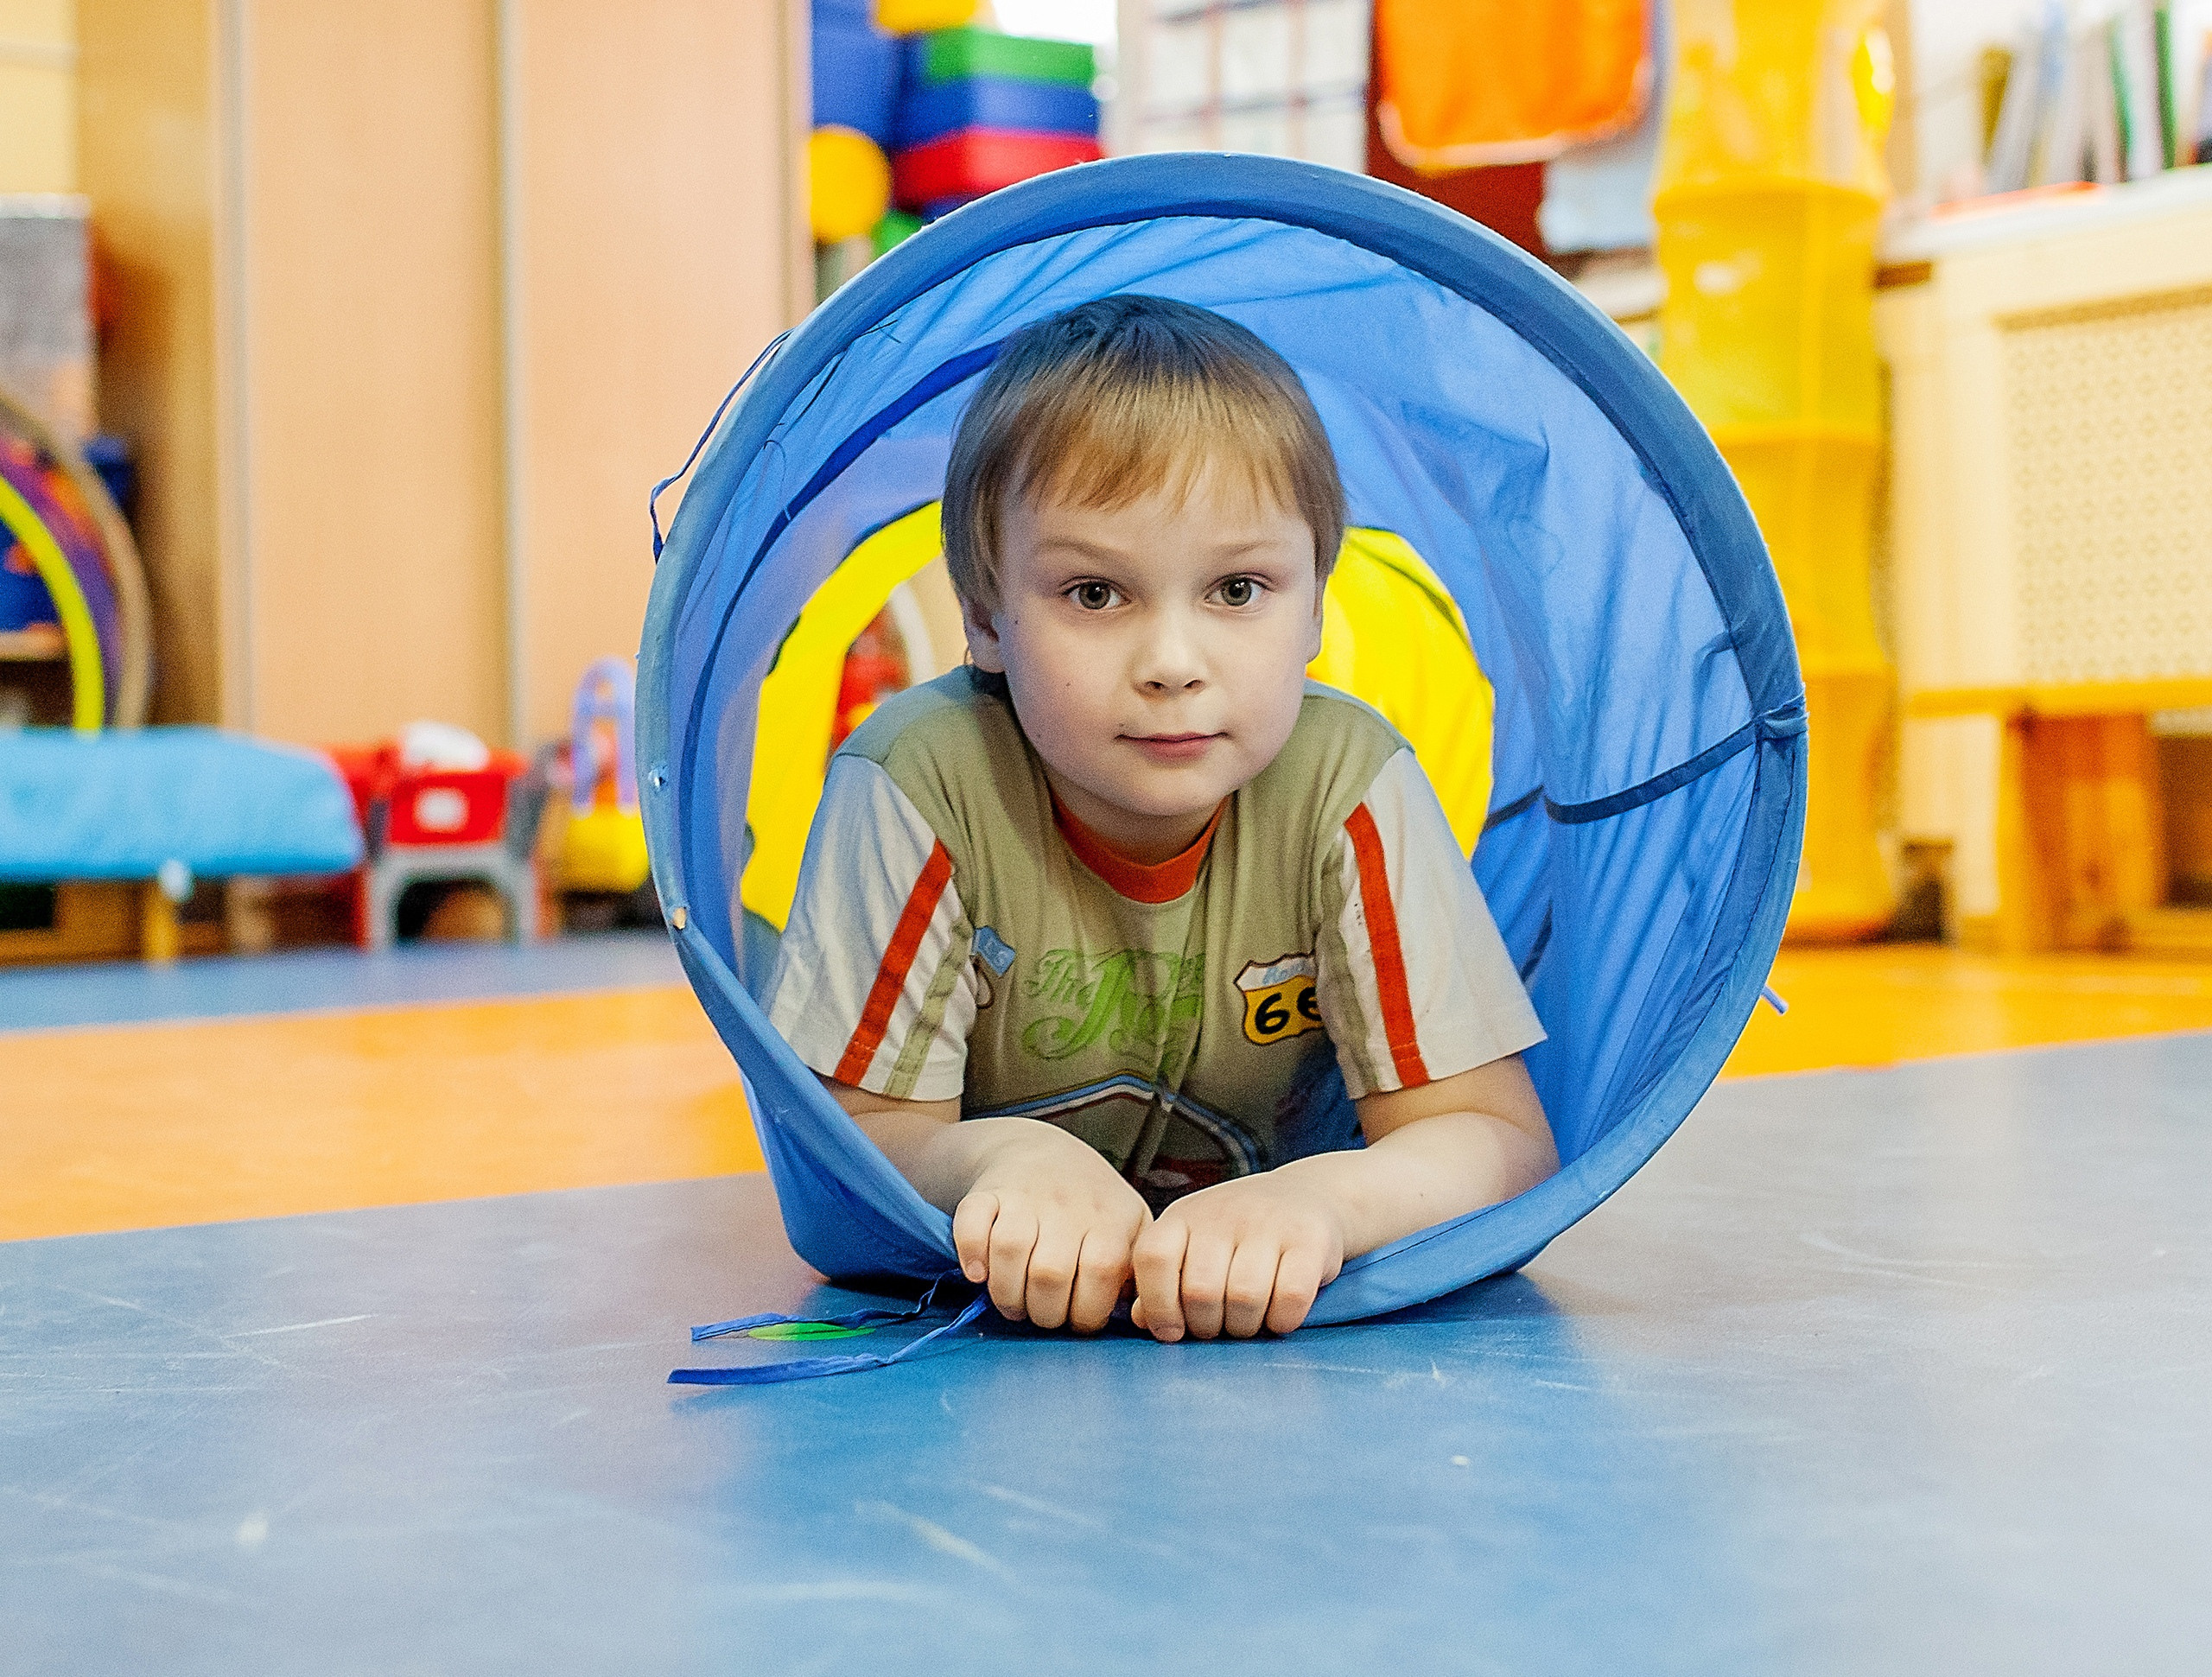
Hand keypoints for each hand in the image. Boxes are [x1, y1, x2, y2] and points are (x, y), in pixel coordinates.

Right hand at [953, 1129, 1150, 1332]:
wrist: (1041, 1151)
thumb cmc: (1093, 1206)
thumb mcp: (1131, 1227)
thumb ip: (1138, 1271)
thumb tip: (1139, 1317)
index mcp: (1112, 1219)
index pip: (1100, 1274)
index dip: (1085, 1312)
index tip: (1075, 1319)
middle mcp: (1069, 1205)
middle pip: (1050, 1273)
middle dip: (1042, 1312)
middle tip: (1039, 1314)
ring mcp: (1026, 1196)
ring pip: (1010, 1250)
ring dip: (1005, 1293)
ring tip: (1012, 1302)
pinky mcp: (988, 1192)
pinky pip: (970, 1223)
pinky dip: (970, 1253)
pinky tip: (977, 1273)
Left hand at [1130, 1172, 1345, 1341]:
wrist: (1305, 1195)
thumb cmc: (1237, 1236)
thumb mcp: (1193, 1247)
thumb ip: (1164, 1282)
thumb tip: (1142, 1320)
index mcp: (1184, 1216)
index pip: (1153, 1257)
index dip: (1158, 1304)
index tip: (1173, 1330)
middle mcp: (1222, 1213)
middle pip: (1201, 1290)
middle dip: (1207, 1327)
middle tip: (1219, 1326)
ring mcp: (1268, 1222)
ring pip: (1245, 1296)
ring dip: (1245, 1327)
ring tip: (1248, 1322)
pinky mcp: (1310, 1238)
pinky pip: (1291, 1297)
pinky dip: (1282, 1320)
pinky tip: (1279, 1316)